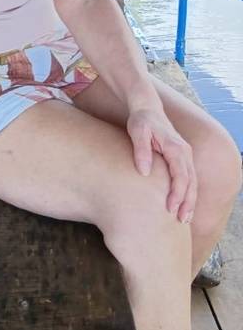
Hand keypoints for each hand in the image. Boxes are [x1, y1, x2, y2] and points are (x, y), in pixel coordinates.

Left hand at [127, 104, 196, 222]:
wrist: (147, 108)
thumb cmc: (141, 121)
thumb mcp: (137, 131)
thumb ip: (141, 150)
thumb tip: (144, 171)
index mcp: (175, 147)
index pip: (180, 175)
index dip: (177, 193)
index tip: (170, 208)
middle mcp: (185, 152)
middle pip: (191, 182)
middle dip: (187, 203)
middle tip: (181, 221)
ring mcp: (185, 155)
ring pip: (192, 182)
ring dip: (190, 201)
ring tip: (184, 219)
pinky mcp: (182, 158)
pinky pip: (188, 178)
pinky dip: (188, 193)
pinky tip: (182, 206)